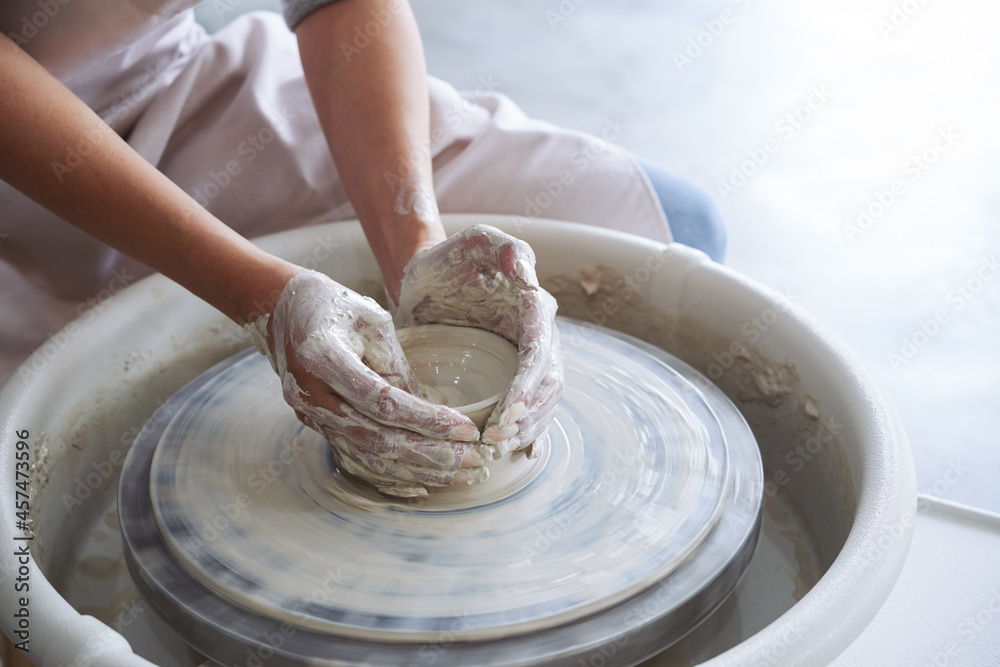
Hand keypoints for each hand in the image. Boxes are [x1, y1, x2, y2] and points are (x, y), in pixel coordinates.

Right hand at [245, 271, 488, 496]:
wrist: (280, 309)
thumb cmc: (333, 305)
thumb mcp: (371, 319)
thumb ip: (396, 365)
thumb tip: (428, 410)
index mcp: (324, 359)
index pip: (382, 402)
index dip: (426, 421)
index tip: (466, 430)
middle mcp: (312, 395)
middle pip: (376, 439)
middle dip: (430, 455)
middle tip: (475, 461)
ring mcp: (310, 416)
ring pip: (366, 457)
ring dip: (416, 472)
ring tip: (460, 475)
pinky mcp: (316, 426)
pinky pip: (353, 460)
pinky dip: (387, 477)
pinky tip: (421, 486)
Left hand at [394, 225, 563, 455]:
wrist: (427, 279)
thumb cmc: (448, 259)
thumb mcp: (473, 242)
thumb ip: (502, 246)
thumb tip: (525, 270)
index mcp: (535, 308)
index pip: (541, 353)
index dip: (529, 386)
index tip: (508, 412)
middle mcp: (540, 336)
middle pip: (549, 386)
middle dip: (528, 417)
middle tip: (494, 439)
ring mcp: (528, 358)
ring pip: (544, 403)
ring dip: (525, 429)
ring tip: (495, 447)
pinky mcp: (512, 375)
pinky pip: (530, 409)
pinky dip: (525, 432)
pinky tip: (511, 451)